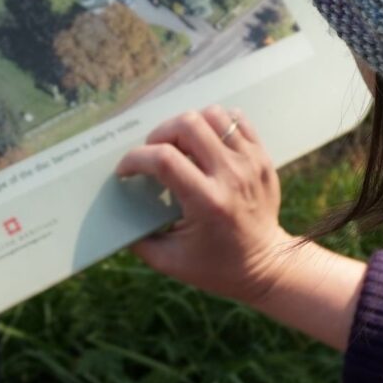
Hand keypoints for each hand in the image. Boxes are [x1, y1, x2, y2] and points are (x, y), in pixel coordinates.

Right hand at [116, 105, 294, 305]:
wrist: (266, 264)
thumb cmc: (215, 266)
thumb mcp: (169, 260)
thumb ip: (138, 237)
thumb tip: (115, 207)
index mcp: (207, 201)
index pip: (164, 160)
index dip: (135, 159)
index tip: (125, 170)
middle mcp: (231, 175)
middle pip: (189, 125)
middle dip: (159, 133)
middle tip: (153, 152)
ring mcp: (251, 162)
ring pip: (214, 115)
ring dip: (188, 125)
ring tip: (179, 145)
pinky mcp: (263, 157)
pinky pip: (238, 121)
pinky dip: (216, 124)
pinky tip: (205, 141)